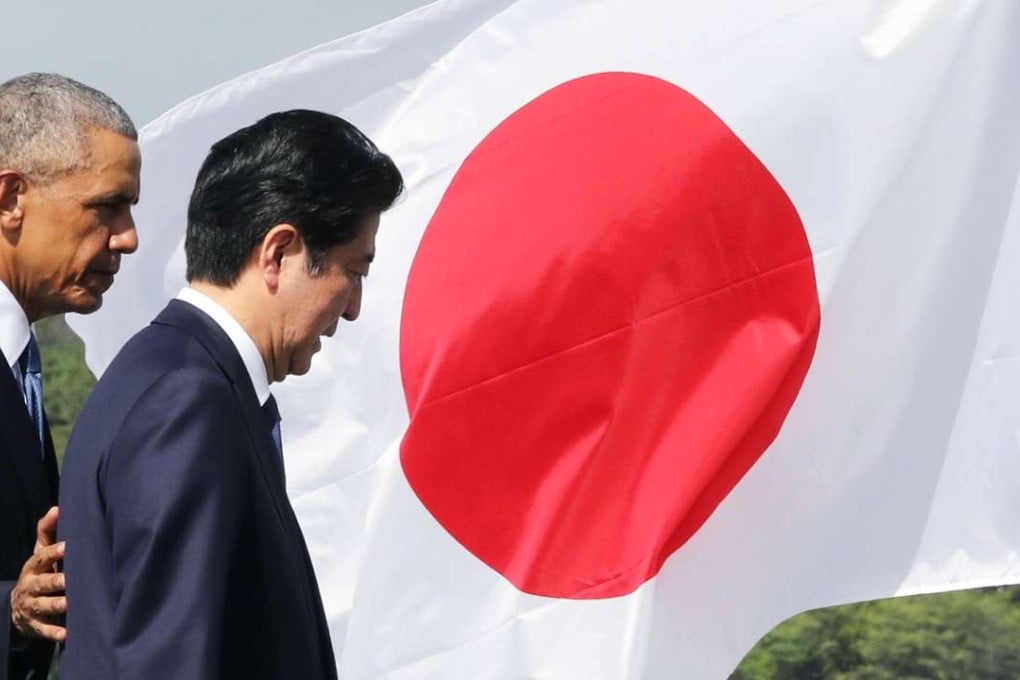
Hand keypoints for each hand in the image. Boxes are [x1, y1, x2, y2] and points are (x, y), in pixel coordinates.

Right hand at [10, 507, 65, 641]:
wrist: (17, 605)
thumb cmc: (39, 572)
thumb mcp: (39, 552)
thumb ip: (48, 532)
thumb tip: (57, 508)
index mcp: (33, 566)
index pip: (42, 557)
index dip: (54, 552)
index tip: (69, 546)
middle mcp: (31, 586)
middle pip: (42, 583)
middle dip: (55, 581)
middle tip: (69, 580)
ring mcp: (32, 606)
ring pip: (43, 605)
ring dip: (55, 605)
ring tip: (68, 604)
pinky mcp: (35, 624)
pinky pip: (44, 629)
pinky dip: (55, 632)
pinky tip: (66, 633)